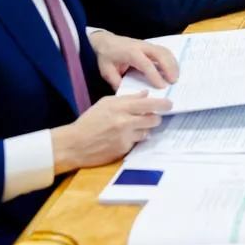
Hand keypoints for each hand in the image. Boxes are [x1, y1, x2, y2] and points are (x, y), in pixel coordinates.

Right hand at [50, 91, 171, 173]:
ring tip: (130, 128)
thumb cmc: (89, 121)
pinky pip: (136, 143)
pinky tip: (121, 138)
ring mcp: (125, 137)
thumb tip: (145, 95)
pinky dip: (133, 140)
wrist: (74, 144)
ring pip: (146, 132)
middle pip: (153, 119)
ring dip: (143, 130)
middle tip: (149, 117)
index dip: (162, 104)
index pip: (148, 104)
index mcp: (120, 107)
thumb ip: (126, 99)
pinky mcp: (123, 150)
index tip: (169, 104)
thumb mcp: (105, 104)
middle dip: (154, 118)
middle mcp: (125, 122)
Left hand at [90, 31, 178, 89]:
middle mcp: (141, 46)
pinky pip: (164, 51)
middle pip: (160, 54)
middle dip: (169, 67)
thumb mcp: (107, 72)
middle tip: (173, 81)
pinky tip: (173, 70)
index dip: (155, 75)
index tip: (162, 86)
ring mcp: (147, 45)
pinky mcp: (151, 46)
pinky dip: (171, 60)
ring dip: (172, 63)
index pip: (146, 64)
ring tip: (175, 77)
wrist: (106, 41)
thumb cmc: (106, 57)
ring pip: (165, 51)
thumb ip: (117, 82)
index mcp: (130, 53)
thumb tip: (129, 94)